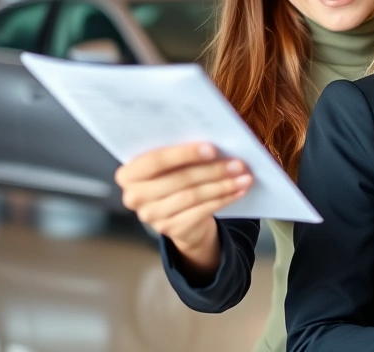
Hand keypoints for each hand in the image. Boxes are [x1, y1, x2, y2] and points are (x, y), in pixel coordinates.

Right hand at [115, 142, 252, 269]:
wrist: (179, 216)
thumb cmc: (176, 179)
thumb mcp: (172, 165)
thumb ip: (181, 154)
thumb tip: (215, 142)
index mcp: (129, 174)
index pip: (155, 161)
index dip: (184, 154)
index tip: (212, 148)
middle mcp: (134, 197)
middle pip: (179, 179)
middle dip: (212, 170)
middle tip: (238, 163)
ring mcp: (151, 216)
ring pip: (193, 196)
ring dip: (222, 185)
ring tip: (244, 177)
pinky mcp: (170, 230)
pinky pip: (201, 211)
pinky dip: (223, 199)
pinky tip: (239, 191)